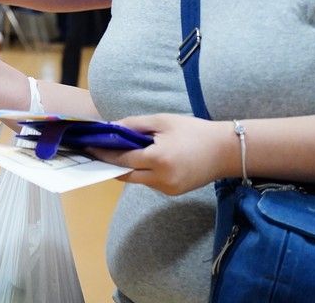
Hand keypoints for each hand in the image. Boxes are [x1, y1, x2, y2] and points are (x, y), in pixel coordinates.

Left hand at [91, 114, 235, 195]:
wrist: (226, 151)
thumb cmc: (194, 131)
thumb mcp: (162, 121)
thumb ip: (134, 125)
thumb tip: (110, 127)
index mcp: (158, 159)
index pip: (122, 159)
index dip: (103, 153)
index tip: (88, 146)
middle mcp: (161, 178)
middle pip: (125, 174)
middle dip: (110, 164)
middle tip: (95, 152)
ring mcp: (168, 188)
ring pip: (137, 180)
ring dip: (126, 168)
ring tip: (116, 152)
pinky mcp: (173, 192)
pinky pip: (150, 182)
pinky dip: (142, 172)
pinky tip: (140, 160)